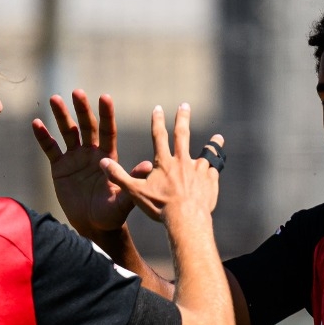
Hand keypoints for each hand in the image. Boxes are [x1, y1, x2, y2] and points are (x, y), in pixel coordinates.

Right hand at [32, 90, 148, 235]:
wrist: (93, 226)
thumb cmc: (112, 214)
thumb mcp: (123, 198)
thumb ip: (131, 181)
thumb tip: (148, 165)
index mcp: (108, 157)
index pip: (108, 131)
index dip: (106, 115)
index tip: (105, 97)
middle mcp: (92, 153)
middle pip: (87, 126)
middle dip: (82, 109)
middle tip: (77, 92)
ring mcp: (75, 158)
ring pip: (68, 132)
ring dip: (61, 116)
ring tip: (54, 98)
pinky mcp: (60, 167)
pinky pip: (51, 149)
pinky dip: (43, 137)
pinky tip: (36, 123)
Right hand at [103, 104, 222, 225]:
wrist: (186, 219)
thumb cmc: (160, 207)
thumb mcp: (135, 192)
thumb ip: (119, 177)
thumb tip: (102, 162)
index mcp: (164, 162)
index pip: (158, 136)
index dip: (157, 121)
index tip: (158, 108)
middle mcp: (182, 161)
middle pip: (183, 134)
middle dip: (182, 118)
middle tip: (185, 105)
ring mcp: (198, 170)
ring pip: (207, 152)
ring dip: (212, 143)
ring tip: (218, 137)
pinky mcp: (211, 180)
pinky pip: (216, 169)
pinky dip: (218, 164)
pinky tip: (220, 163)